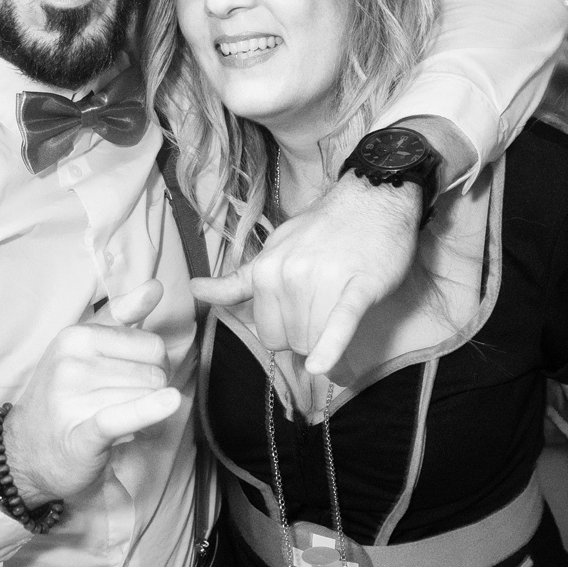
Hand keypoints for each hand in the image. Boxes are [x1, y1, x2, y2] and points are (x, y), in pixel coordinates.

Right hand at [2, 279, 179, 504]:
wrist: (26, 452)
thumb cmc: (63, 396)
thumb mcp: (84, 349)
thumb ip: (122, 316)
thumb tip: (155, 286)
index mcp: (76, 336)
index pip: (153, 346)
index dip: (156, 367)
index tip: (135, 381)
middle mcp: (72, 362)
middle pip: (154, 373)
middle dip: (151, 394)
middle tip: (125, 406)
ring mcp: (72, 397)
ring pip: (147, 399)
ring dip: (144, 417)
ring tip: (117, 423)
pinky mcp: (80, 434)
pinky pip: (122, 415)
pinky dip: (148, 411)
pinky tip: (169, 403)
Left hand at [190, 178, 420, 373]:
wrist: (372, 199)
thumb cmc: (323, 229)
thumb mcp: (274, 249)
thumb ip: (239, 279)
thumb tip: (194, 289)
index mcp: (265, 271)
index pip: (268, 335)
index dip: (287, 333)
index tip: (302, 317)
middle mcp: (288, 276)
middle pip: (293, 341)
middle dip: (309, 337)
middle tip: (326, 309)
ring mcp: (323, 281)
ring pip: (317, 340)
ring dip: (330, 341)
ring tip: (342, 314)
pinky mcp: (359, 287)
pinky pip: (340, 325)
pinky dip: (332, 348)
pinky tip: (325, 367)